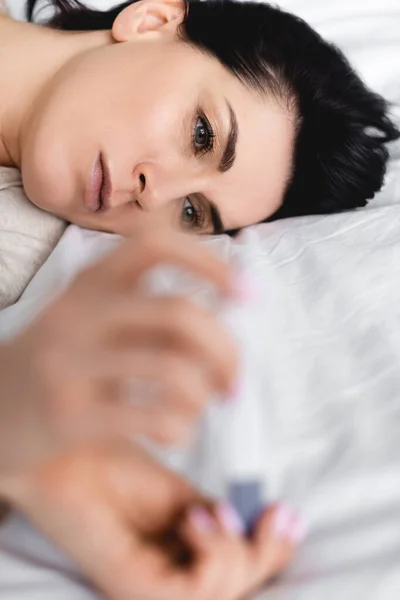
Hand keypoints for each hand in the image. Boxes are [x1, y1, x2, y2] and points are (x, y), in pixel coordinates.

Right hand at [0, 229, 237, 479]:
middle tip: (237, 379)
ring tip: (205, 406)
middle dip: (226, 349)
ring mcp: (69, 364)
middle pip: (179, 315)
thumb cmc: (62, 362)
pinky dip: (181, 427)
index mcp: (91, 282)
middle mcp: (79, 314)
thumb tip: (227, 323)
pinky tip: (175, 431)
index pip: (156, 245)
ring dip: (207, 392)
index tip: (248, 293)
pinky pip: (152, 417)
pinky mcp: (68, 415)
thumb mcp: (93, 319)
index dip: (210, 263)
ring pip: (172, 370)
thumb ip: (149, 312)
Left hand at [3, 441, 302, 599]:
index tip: (290, 514)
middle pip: (237, 592)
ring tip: (209, 510)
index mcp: (180, 560)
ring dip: (234, 550)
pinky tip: (194, 518)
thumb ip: (219, 518)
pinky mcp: (134, 588)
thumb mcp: (183, 494)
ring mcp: (149, 590)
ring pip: (221, 597)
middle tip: (269, 514)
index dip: (273, 553)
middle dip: (264, 554)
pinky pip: (195, 594)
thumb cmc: (116, 471)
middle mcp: (166, 582)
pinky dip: (211, 553)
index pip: (237, 575)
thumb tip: (259, 521)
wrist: (73, 456)